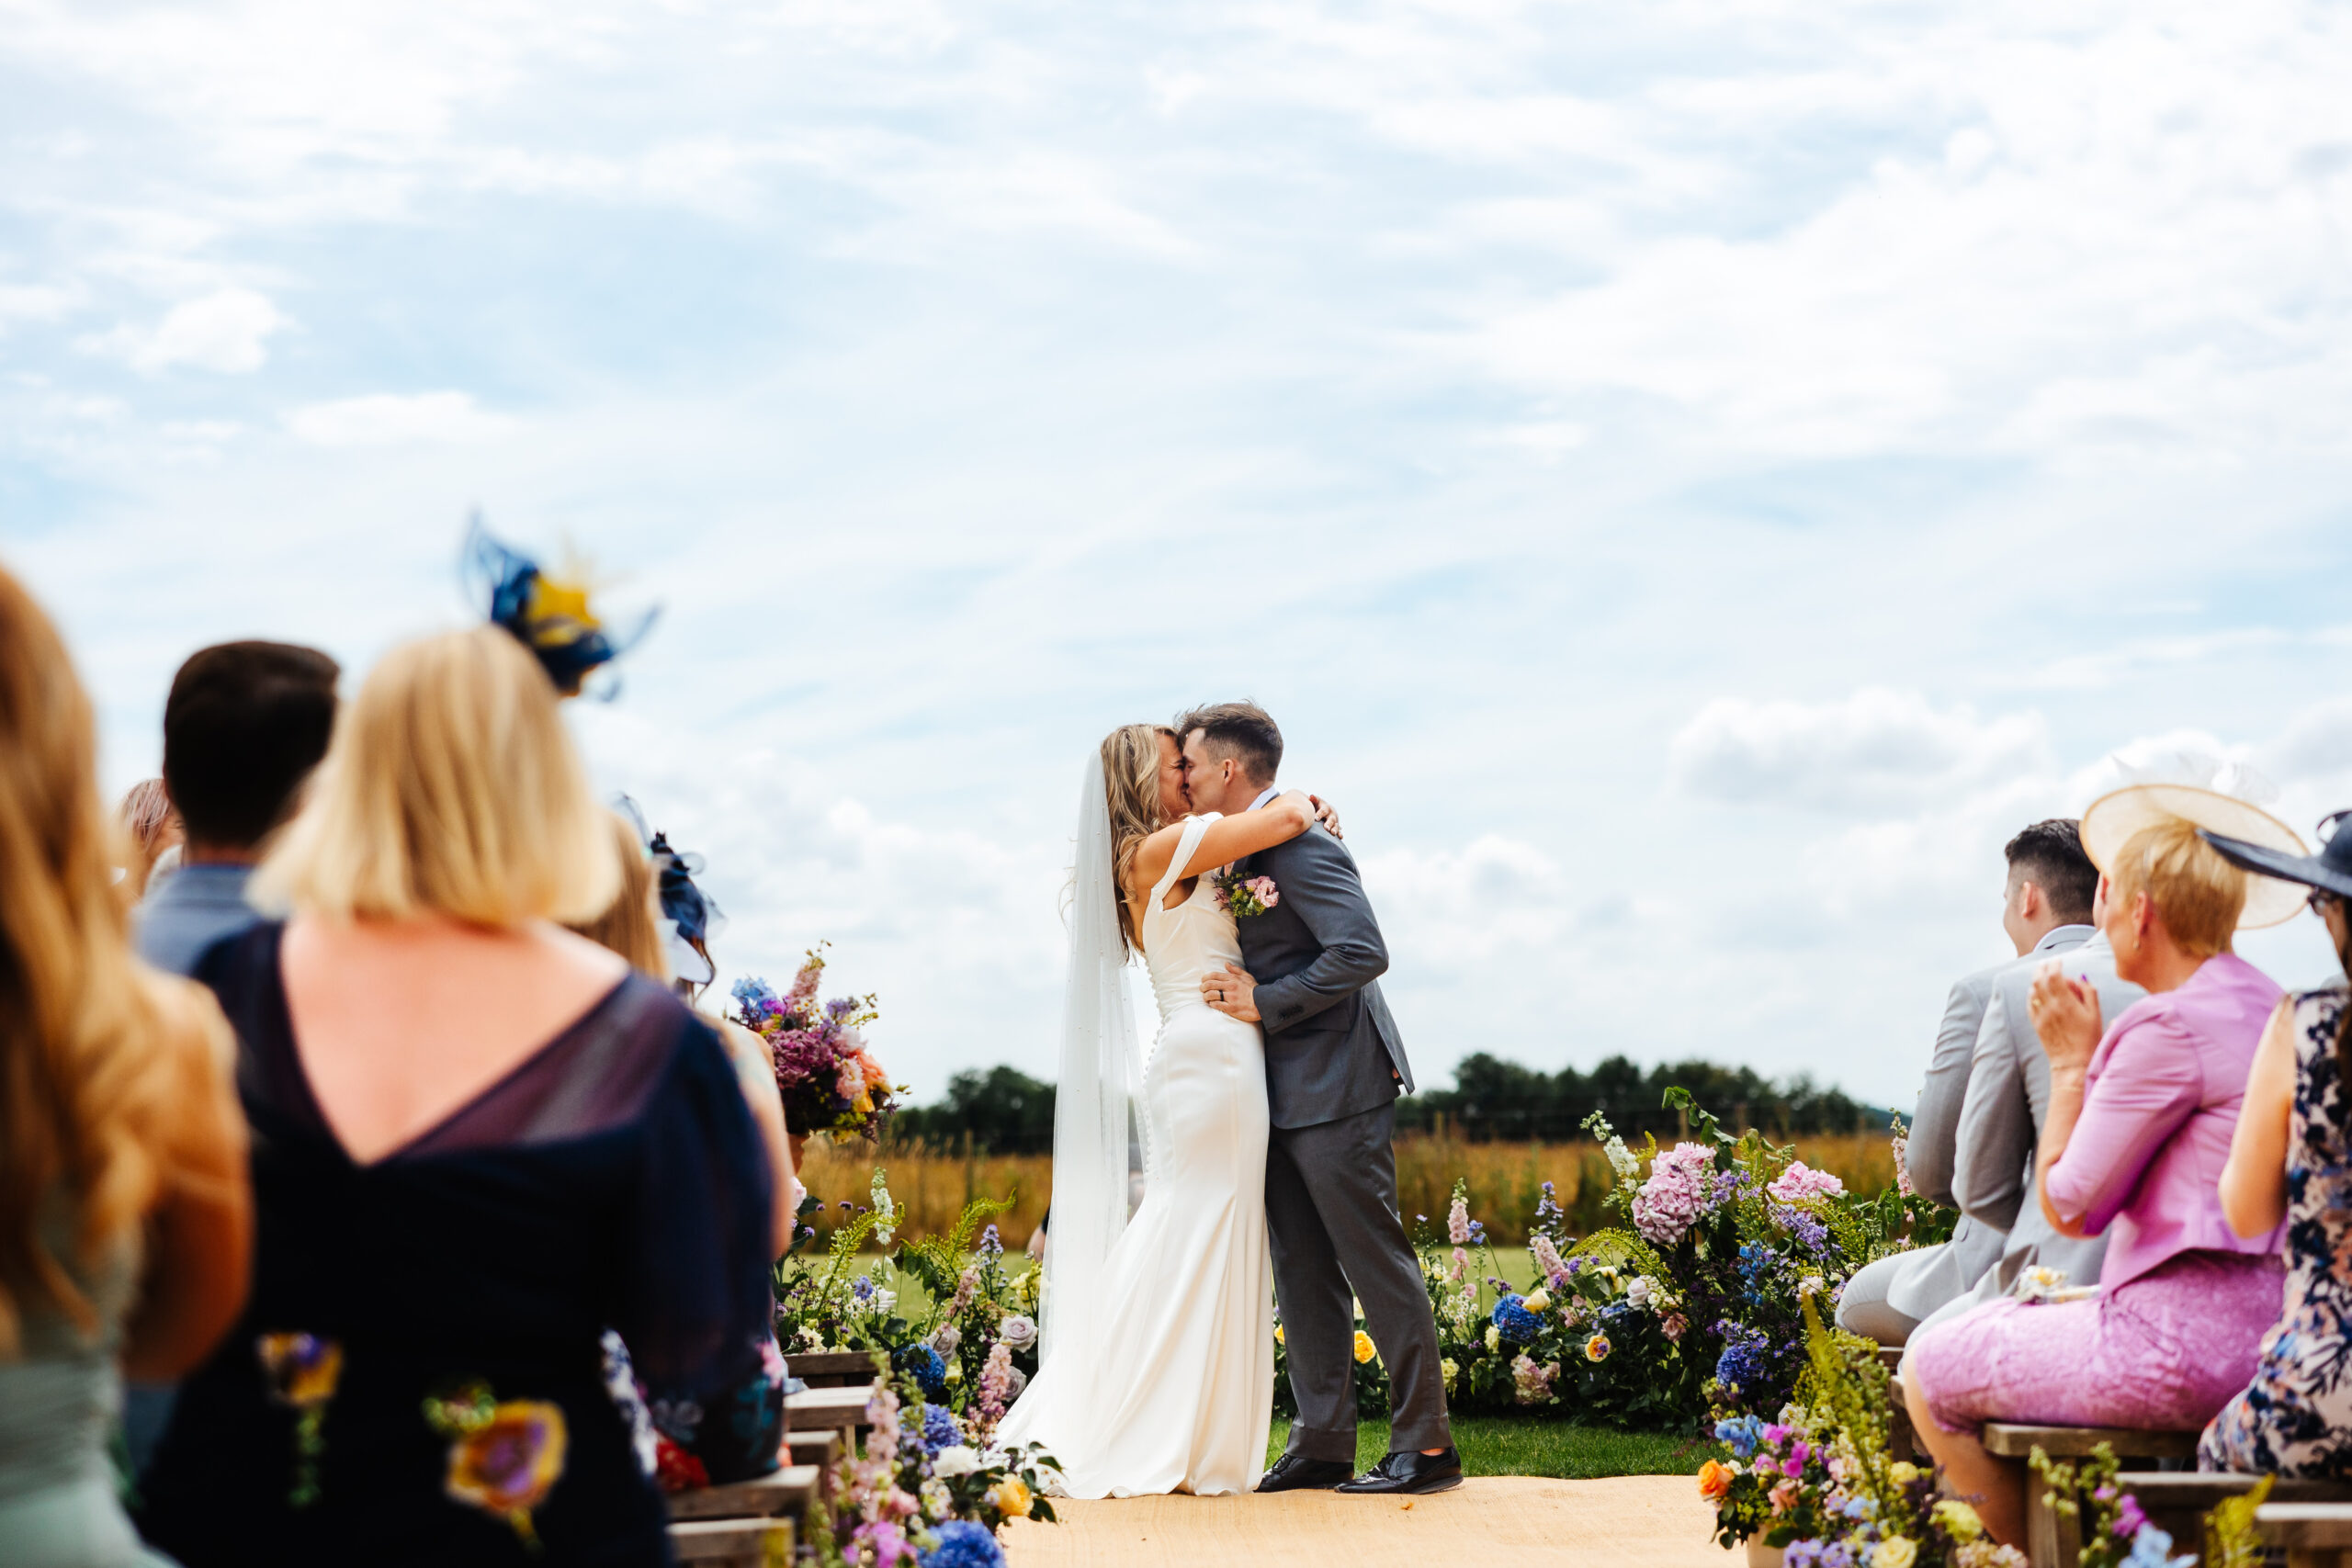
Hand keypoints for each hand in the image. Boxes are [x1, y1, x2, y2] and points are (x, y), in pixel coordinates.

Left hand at [1203, 961, 1260, 1022]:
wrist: (1263, 1003)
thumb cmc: (1254, 990)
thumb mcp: (1247, 976)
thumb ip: (1235, 970)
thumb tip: (1226, 964)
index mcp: (1233, 979)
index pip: (1213, 975)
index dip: (1205, 978)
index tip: (1203, 981)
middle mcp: (1230, 987)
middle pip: (1210, 984)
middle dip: (1203, 987)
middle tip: (1202, 989)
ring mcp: (1230, 997)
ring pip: (1211, 995)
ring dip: (1206, 996)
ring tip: (1206, 998)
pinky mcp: (1231, 1008)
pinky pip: (1216, 1005)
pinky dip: (1212, 1004)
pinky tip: (1212, 1004)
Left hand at [1310, 795, 1342, 839]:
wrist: (1326, 810)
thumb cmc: (1317, 806)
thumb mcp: (1316, 802)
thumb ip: (1314, 799)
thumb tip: (1311, 796)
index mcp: (1326, 808)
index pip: (1323, 811)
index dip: (1320, 814)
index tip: (1316, 819)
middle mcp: (1332, 814)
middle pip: (1331, 819)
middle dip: (1329, 824)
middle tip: (1326, 828)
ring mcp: (1335, 820)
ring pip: (1336, 825)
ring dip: (1335, 829)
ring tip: (1332, 833)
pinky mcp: (1336, 826)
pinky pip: (1339, 830)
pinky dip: (1340, 834)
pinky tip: (1340, 837)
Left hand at [2027, 959, 2102, 1074]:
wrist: (2073, 1064)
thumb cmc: (2089, 1039)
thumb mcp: (2096, 1014)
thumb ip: (2089, 992)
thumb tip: (2081, 976)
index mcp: (2065, 1003)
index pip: (2054, 975)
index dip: (2055, 964)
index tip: (2059, 959)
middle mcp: (2049, 1007)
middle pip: (2039, 979)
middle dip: (2043, 967)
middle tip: (2048, 962)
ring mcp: (2040, 1016)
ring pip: (2032, 990)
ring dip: (2037, 979)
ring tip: (2044, 974)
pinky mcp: (2036, 1024)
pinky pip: (2030, 1003)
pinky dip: (2032, 993)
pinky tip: (2037, 991)